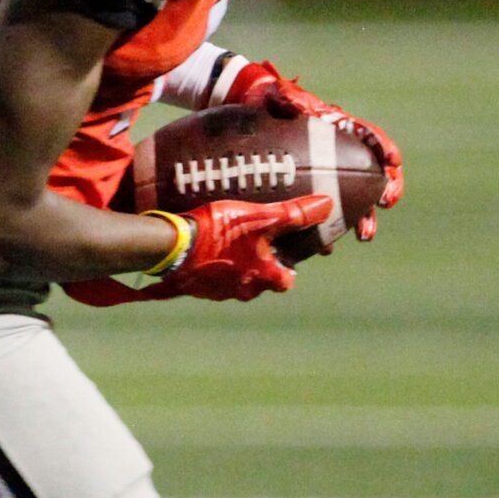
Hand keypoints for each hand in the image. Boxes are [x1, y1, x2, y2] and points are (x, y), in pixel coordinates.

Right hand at [62, 194, 333, 305]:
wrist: (171, 245)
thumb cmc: (220, 232)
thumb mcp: (260, 217)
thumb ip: (294, 214)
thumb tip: (327, 205)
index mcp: (264, 276)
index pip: (287, 280)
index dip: (289, 268)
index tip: (285, 255)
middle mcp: (243, 290)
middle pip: (259, 284)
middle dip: (257, 268)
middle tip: (251, 246)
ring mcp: (216, 292)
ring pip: (231, 284)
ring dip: (231, 270)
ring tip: (223, 248)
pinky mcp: (192, 289)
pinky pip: (201, 285)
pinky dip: (202, 274)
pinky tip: (189, 264)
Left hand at [227, 61, 402, 236]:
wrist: (249, 115)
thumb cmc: (268, 102)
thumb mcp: (278, 96)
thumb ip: (291, 99)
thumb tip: (303, 107)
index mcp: (341, 128)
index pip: (370, 138)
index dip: (385, 148)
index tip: (394, 162)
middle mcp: (341, 153)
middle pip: (374, 173)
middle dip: (385, 189)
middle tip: (386, 203)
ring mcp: (327, 175)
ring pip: (355, 200)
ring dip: (364, 219)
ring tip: (364, 235)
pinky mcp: (311, 192)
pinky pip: (324, 214)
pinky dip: (327, 231)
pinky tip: (326, 247)